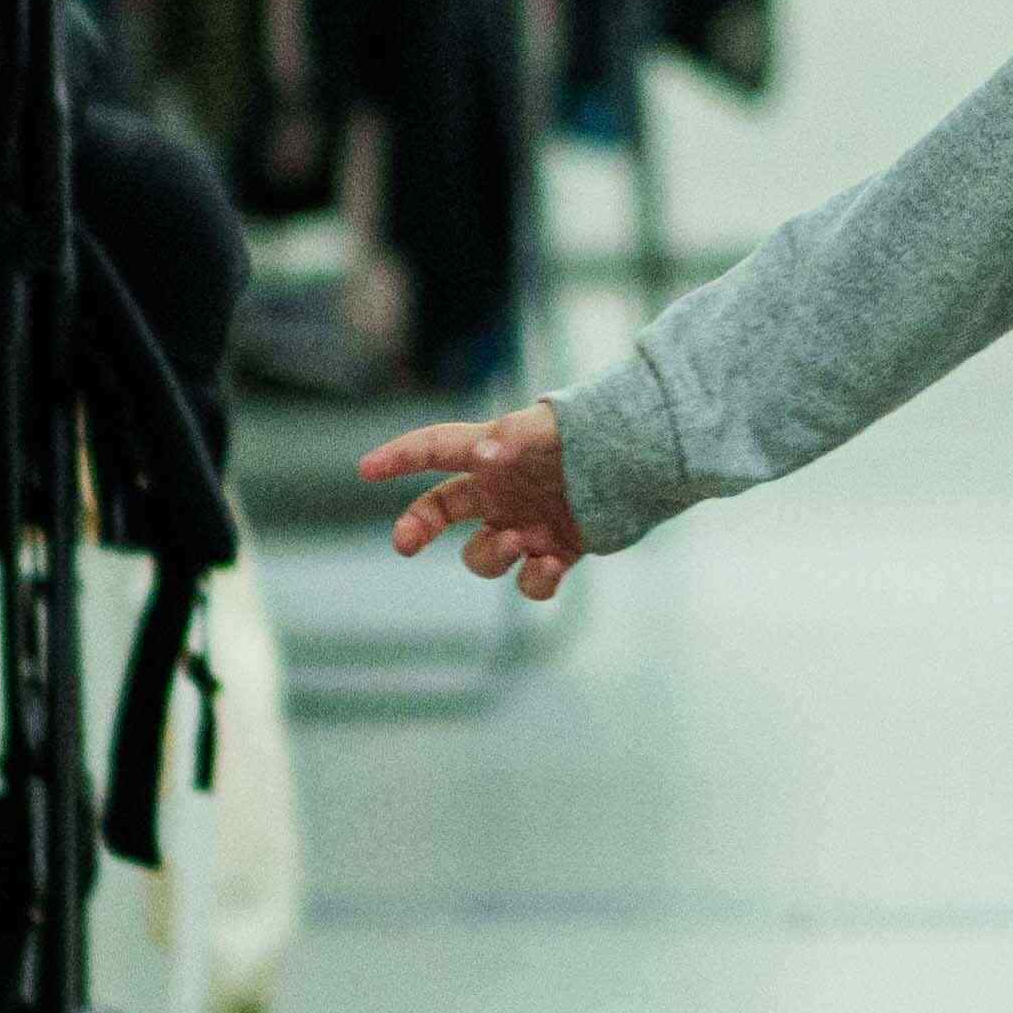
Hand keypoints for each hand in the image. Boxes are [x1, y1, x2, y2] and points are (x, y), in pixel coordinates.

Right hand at [358, 404, 590, 599]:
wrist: (647, 460)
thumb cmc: (594, 433)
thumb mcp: (552, 430)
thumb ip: (517, 439)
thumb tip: (487, 453)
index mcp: (493, 452)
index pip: (435, 450)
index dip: (399, 457)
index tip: (365, 469)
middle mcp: (503, 490)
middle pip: (441, 510)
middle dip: (416, 526)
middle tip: (404, 542)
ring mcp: (527, 521)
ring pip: (483, 554)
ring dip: (490, 555)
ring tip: (521, 541)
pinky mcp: (557, 549)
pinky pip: (529, 580)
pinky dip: (535, 581)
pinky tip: (550, 567)